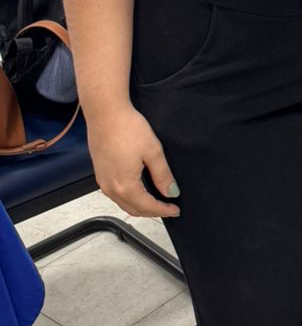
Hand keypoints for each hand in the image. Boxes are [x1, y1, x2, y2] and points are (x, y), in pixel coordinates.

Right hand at [87, 103, 180, 218]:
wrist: (105, 114)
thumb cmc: (128, 129)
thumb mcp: (152, 151)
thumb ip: (162, 175)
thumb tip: (171, 192)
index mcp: (125, 186)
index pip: (147, 207)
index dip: (163, 210)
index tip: (176, 210)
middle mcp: (111, 189)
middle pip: (134, 209)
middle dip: (152, 212)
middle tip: (168, 208)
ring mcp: (103, 182)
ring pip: (123, 203)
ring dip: (140, 206)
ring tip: (156, 201)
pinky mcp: (100, 174)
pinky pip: (116, 194)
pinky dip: (129, 198)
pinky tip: (139, 190)